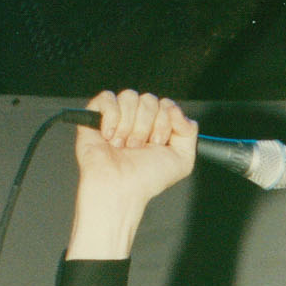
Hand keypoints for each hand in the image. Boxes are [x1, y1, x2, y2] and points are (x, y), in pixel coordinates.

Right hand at [68, 89, 197, 258]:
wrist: (120, 188)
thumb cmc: (146, 178)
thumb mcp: (183, 159)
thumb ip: (189, 131)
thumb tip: (175, 108)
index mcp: (157, 125)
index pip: (167, 104)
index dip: (165, 122)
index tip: (158, 143)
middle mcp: (138, 118)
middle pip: (150, 99)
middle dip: (147, 126)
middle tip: (138, 148)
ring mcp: (117, 115)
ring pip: (130, 97)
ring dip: (129, 125)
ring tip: (124, 146)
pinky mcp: (95, 114)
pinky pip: (108, 97)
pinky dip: (111, 118)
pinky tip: (109, 137)